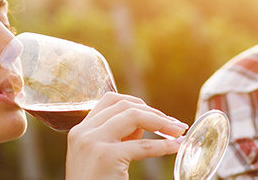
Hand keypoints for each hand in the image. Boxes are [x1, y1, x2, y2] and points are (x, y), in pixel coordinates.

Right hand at [66, 93, 186, 179]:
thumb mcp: (101, 156)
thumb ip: (117, 138)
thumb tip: (144, 124)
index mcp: (79, 131)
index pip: (109, 100)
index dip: (136, 102)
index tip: (155, 114)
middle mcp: (83, 132)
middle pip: (124, 105)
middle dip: (154, 112)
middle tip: (174, 124)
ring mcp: (93, 142)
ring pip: (134, 116)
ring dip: (161, 121)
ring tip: (178, 130)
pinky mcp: (106, 156)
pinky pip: (143, 146)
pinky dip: (163, 146)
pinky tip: (175, 148)